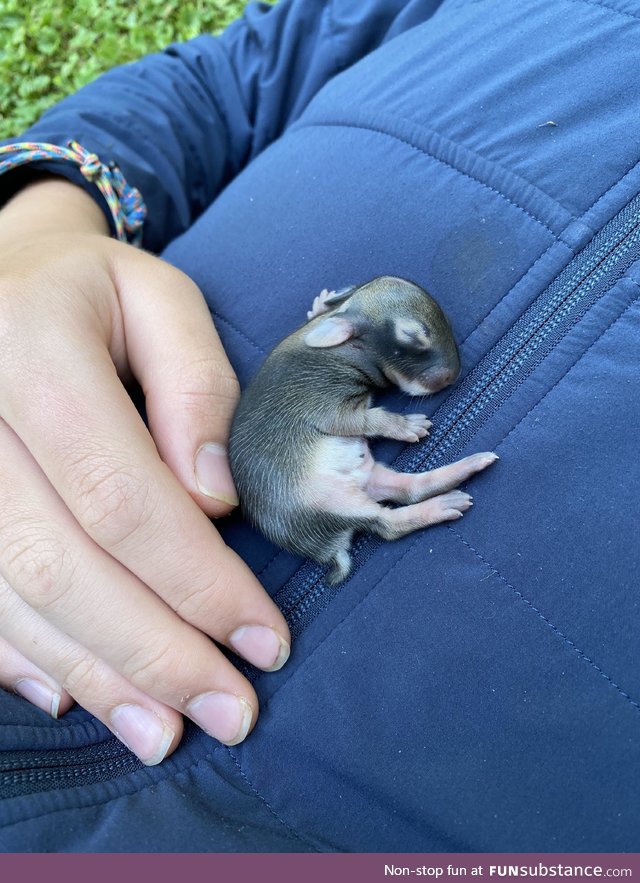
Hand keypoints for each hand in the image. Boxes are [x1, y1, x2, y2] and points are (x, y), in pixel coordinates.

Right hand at [0, 179, 289, 762]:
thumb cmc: (86, 290)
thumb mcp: (157, 298)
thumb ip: (197, 386)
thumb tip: (216, 501)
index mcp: (30, 348)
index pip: (122, 495)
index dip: (198, 580)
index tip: (264, 639)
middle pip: (62, 563)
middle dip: (155, 652)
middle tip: (230, 712)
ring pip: (10, 596)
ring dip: (94, 676)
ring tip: (166, 730)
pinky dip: (21, 659)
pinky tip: (78, 697)